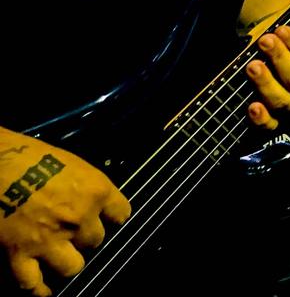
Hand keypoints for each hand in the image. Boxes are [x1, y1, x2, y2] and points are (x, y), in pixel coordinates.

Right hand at [0, 131, 130, 295]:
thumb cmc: (27, 154)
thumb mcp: (70, 163)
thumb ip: (83, 186)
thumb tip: (89, 200)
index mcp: (95, 190)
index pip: (121, 214)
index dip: (111, 217)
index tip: (105, 218)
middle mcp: (79, 218)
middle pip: (95, 240)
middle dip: (84, 237)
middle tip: (69, 232)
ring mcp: (50, 240)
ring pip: (73, 266)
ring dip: (66, 262)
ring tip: (56, 256)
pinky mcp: (20, 255)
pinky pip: (34, 283)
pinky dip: (38, 288)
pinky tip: (42, 289)